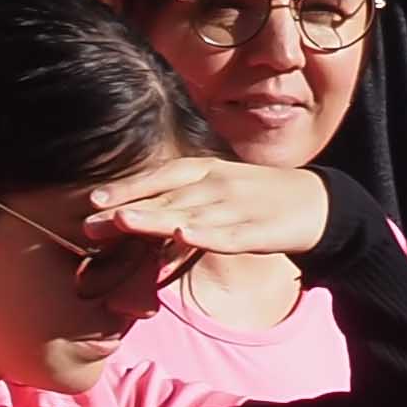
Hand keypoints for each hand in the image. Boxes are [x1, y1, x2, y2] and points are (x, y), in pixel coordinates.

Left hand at [83, 155, 332, 265]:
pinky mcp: (258, 230)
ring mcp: (238, 207)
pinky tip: (184, 235)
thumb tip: (123, 215)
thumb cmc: (251, 196)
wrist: (316, 202)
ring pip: (191, 214)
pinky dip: (206, 235)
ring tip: (124, 222)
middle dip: (128, 209)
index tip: (93, 201)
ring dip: (156, 219)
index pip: (160, 177)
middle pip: (167, 199)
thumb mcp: (212, 187)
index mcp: (205, 171)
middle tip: (90, 222)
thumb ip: (173, 199)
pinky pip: (228, 235)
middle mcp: (217, 185)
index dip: (127, 188)